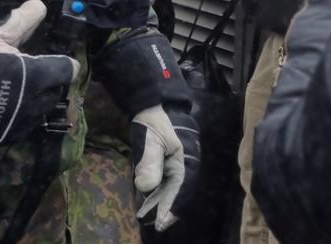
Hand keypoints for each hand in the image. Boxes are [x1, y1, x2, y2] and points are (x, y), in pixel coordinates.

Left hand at [130, 105, 200, 230]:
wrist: (154, 104)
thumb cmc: (155, 122)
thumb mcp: (152, 140)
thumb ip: (150, 162)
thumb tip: (146, 187)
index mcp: (186, 163)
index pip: (180, 192)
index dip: (171, 208)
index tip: (161, 223)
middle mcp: (184, 167)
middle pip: (176, 194)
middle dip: (164, 209)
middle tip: (153, 225)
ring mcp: (177, 165)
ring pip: (169, 189)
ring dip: (158, 203)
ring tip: (145, 217)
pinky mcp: (168, 163)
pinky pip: (164, 182)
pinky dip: (156, 192)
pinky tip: (146, 199)